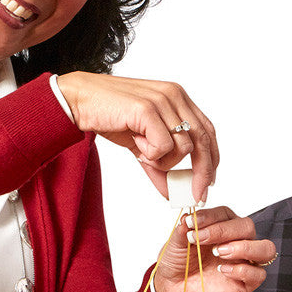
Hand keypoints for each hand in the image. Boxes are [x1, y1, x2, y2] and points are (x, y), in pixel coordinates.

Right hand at [54, 72, 216, 202]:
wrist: (80, 102)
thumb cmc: (110, 117)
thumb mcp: (141, 144)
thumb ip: (159, 166)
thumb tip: (172, 192)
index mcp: (178, 99)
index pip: (207, 131)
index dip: (211, 159)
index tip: (206, 183)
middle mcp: (175, 96)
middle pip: (203, 140)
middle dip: (201, 172)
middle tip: (194, 195)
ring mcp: (163, 100)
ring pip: (184, 147)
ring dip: (163, 161)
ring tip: (142, 151)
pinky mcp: (148, 109)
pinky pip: (164, 146)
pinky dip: (150, 154)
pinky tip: (135, 143)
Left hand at [154, 207, 276, 291]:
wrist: (173, 287)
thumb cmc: (179, 261)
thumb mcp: (176, 242)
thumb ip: (183, 229)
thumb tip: (188, 216)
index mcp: (223, 227)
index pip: (226, 214)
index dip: (210, 216)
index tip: (191, 223)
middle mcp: (238, 241)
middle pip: (247, 227)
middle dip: (224, 230)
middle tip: (201, 239)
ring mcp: (244, 262)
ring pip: (265, 249)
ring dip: (244, 247)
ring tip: (219, 252)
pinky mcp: (245, 284)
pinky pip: (258, 275)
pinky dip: (243, 271)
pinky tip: (221, 270)